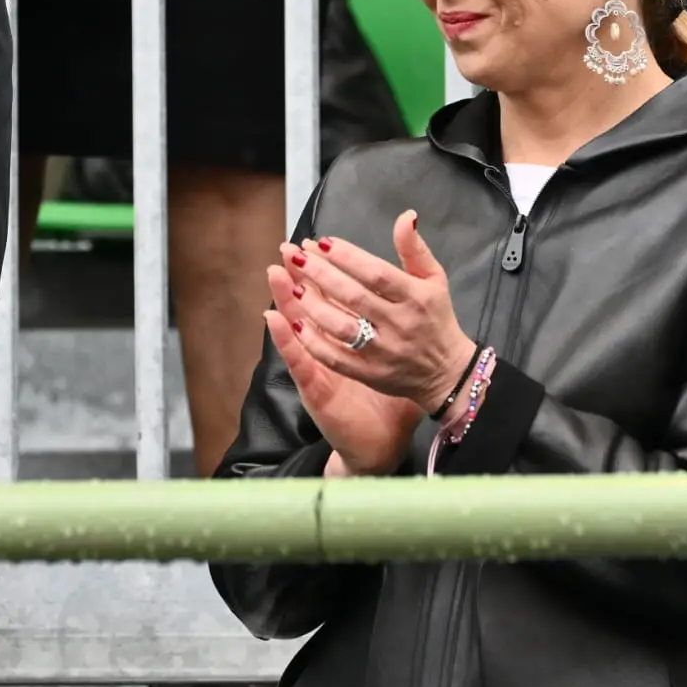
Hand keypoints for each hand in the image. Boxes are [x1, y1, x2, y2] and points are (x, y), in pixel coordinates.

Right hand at [265, 266, 422, 475]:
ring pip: (298, 327)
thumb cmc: (388, 396)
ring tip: (274, 273)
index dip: (323, 273)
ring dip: (285, 299)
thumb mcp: (399, 355)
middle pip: (310, 307)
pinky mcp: (314, 389)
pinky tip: (275, 320)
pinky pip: (299, 360)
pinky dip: (286, 340)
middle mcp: (330, 349)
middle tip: (285, 250)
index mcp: (349, 338)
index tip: (313, 245)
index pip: (335, 298)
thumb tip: (412, 273)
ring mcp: (318, 368)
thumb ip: (399, 323)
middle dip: (298, 277)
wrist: (383, 440)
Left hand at [283, 211, 476, 414]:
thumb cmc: (436, 318)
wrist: (448, 372)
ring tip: (295, 287)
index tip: (323, 242)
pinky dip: (315, 342)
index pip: (377, 273)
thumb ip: (415, 249)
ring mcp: (384, 352)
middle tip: (296, 256)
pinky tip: (297, 324)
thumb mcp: (434, 280)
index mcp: (416, 297)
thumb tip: (406, 216)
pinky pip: (337, 359)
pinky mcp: (371, 374)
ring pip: (342, 327)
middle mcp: (400, 324)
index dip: (348, 256)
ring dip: (314, 306)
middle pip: (354, 296)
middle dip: (321, 274)